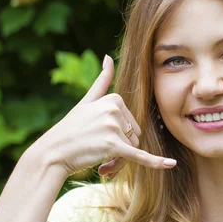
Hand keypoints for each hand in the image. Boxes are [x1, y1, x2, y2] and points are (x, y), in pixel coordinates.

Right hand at [30, 55, 176, 176]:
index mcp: (114, 98)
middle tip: (100, 156)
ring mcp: (113, 126)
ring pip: (133, 149)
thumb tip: (109, 57)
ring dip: (120, 162)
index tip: (101, 142)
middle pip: (134, 136)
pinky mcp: (113, 145)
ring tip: (101, 164)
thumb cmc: (70, 129)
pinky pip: (139, 156)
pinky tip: (170, 165)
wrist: (52, 153)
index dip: (120, 137)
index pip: (131, 123)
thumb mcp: (86, 102)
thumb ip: (101, 81)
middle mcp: (114, 109)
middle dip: (122, 151)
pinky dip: (155, 163)